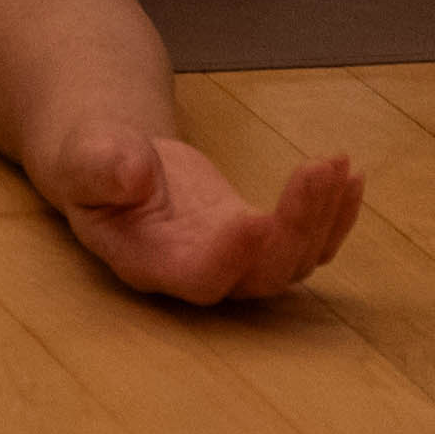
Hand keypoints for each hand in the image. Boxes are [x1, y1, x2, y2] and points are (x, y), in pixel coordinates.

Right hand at [31, 124, 361, 303]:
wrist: (116, 163)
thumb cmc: (92, 161)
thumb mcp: (82, 156)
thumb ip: (99, 166)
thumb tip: (132, 172)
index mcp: (150, 262)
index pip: (201, 277)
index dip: (232, 258)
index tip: (258, 219)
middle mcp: (197, 273)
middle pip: (262, 276)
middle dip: (298, 228)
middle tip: (320, 168)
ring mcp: (234, 260)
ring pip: (293, 262)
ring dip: (324, 218)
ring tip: (338, 164)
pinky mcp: (258, 240)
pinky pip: (307, 242)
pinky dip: (335, 214)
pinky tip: (351, 174)